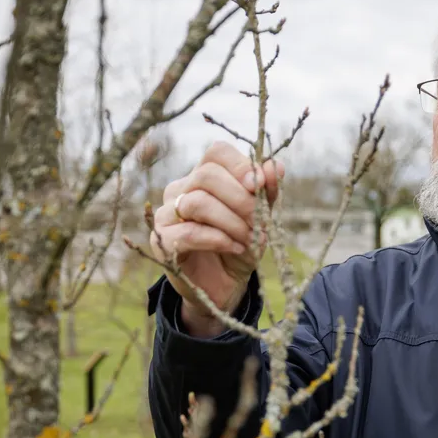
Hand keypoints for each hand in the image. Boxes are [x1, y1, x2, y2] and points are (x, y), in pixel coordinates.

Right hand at [150, 141, 283, 337]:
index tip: (258, 184)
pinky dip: (218, 240)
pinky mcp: (161, 240)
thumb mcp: (261, 218)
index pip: (216, 153)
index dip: (239, 165)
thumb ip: (266, 192)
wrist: (225, 285)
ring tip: (250, 238)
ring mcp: (167, 213)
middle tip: (260, 221)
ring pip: (198, 202)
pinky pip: (189, 233)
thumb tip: (276, 167)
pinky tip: (235, 247)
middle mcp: (180, 189)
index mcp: (203, 176)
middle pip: (206, 175)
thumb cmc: (241, 244)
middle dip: (240, 199)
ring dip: (232, 222)